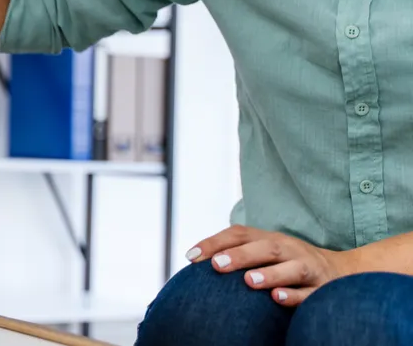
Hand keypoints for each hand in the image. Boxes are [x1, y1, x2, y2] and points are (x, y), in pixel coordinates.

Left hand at [187, 225, 352, 305]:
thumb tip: (194, 262)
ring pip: (292, 269)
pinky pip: (310, 294)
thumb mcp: (265, 252)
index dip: (214, 242)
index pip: (239, 234)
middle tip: (217, 265)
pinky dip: (295, 296)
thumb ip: (235, 253)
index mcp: (270, 239)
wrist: (341, 272)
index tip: (191, 257)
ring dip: (270, 274)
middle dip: (241, 255)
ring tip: (249, 281)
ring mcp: (308, 268)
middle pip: (266, 248)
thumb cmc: (288, 263)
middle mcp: (289, 249)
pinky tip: (277, 298)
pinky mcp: (322, 289)